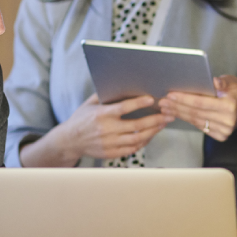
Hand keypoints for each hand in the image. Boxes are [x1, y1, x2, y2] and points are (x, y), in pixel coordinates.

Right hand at [55, 94, 169, 160]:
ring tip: (163, 124)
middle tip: (168, 114)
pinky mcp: (111, 153)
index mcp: (101, 115)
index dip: (138, 103)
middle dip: (155, 120)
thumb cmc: (81, 119)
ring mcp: (109, 143)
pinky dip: (144, 142)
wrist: (69, 141)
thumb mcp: (89, 104)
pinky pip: (132, 149)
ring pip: (137, 139)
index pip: (123, 108)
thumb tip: (121, 83)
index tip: (152, 99)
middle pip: (136, 125)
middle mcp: (105, 130)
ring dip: (153, 131)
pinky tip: (151, 135)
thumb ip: (105, 95)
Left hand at [160, 76, 236, 141]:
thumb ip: (222, 82)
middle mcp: (228, 120)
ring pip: (196, 121)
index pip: (201, 103)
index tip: (170, 94)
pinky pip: (200, 126)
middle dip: (177, 106)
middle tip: (162, 101)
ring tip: (166, 107)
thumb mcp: (232, 81)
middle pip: (196, 113)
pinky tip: (178, 114)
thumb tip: (213, 81)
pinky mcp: (221, 136)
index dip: (184, 99)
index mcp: (230, 106)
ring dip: (179, 114)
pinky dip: (188, 119)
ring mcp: (225, 130)